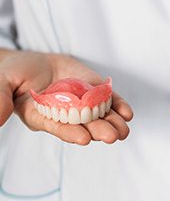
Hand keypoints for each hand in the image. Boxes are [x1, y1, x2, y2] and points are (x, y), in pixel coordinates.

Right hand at [0, 49, 132, 144]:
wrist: (38, 62)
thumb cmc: (18, 72)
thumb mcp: (4, 81)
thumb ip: (0, 98)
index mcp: (43, 116)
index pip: (58, 127)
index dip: (70, 132)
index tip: (84, 138)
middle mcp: (65, 114)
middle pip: (83, 124)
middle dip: (97, 130)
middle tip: (111, 136)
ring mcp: (82, 103)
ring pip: (99, 115)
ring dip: (112, 122)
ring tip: (123, 129)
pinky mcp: (94, 92)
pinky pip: (108, 100)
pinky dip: (117, 106)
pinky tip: (126, 113)